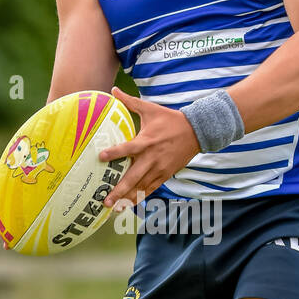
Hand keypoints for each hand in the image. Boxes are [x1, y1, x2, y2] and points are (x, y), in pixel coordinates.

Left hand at [98, 88, 199, 207]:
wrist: (196, 131)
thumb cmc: (170, 119)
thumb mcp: (150, 109)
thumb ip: (129, 101)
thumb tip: (113, 90)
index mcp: (146, 141)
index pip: (128, 148)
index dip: (115, 152)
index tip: (101, 157)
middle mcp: (152, 158)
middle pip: (133, 176)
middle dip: (119, 190)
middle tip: (105, 200)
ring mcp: (159, 169)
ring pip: (141, 187)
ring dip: (128, 198)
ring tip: (115, 208)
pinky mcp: (165, 175)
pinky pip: (151, 188)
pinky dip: (141, 197)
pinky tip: (130, 205)